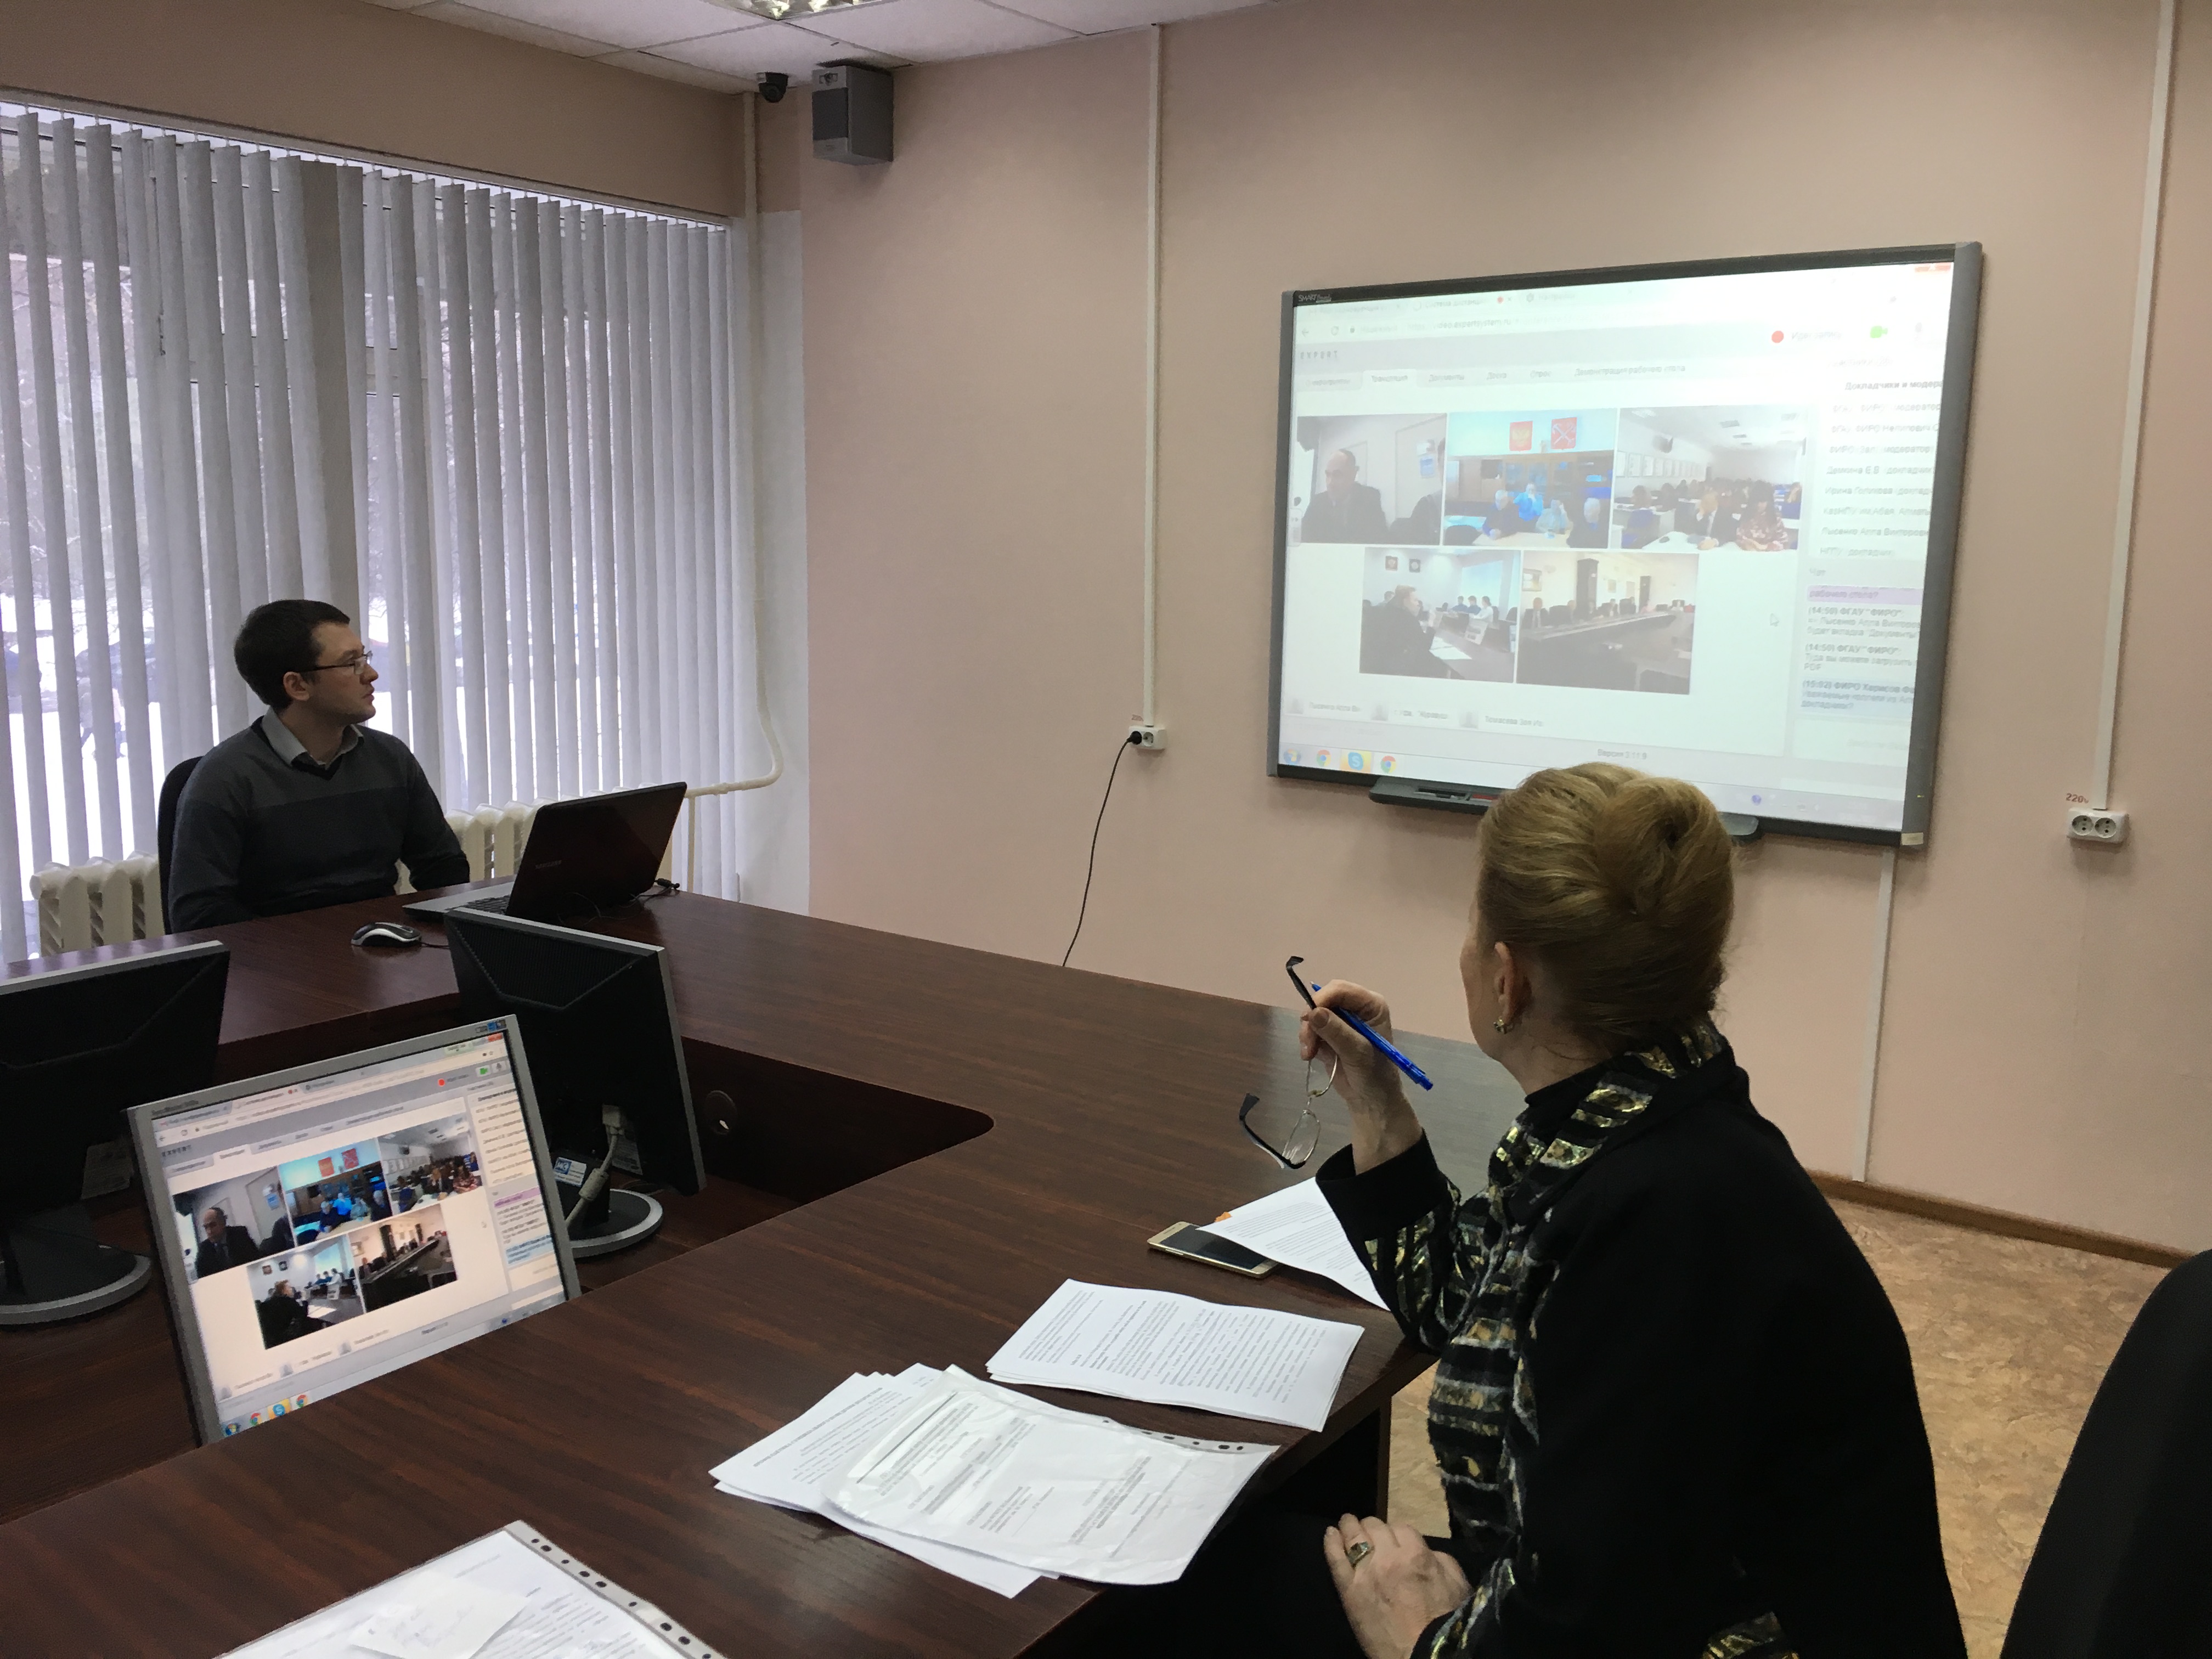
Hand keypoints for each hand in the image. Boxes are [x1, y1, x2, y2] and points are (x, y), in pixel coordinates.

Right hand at [1298, 981, 1406, 1122]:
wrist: (1370, 1100)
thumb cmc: (1374, 1075)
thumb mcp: (1358, 1052)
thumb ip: (1337, 1031)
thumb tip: (1314, 1012)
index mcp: (1370, 1006)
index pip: (1342, 990)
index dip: (1323, 999)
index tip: (1308, 1017)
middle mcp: (1356, 1008)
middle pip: (1324, 1000)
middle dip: (1312, 1019)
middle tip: (1308, 1043)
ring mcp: (1341, 1021)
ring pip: (1313, 1014)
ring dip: (1307, 1033)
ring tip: (1309, 1054)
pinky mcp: (1329, 1034)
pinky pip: (1310, 1028)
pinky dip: (1307, 1040)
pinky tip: (1310, 1055)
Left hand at [1324, 1514, 1470, 1658]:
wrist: (1423, 1654)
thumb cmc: (1445, 1622)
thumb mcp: (1457, 1585)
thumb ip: (1441, 1560)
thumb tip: (1427, 1551)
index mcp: (1416, 1553)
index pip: (1402, 1528)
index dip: (1398, 1533)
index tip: (1395, 1539)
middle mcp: (1388, 1557)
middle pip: (1375, 1527)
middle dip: (1373, 1526)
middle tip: (1369, 1529)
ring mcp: (1365, 1572)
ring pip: (1353, 1537)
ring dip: (1350, 1526)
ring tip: (1346, 1522)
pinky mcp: (1348, 1590)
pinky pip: (1335, 1559)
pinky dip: (1331, 1543)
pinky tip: (1330, 1533)